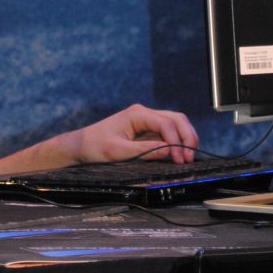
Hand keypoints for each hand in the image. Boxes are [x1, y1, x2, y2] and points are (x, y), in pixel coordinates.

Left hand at [61, 103, 198, 165]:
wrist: (82, 146)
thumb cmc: (95, 146)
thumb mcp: (118, 151)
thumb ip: (144, 151)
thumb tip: (170, 151)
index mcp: (137, 114)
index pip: (166, 123)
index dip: (177, 141)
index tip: (180, 159)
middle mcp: (144, 114)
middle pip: (176, 119)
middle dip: (187, 136)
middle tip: (190, 157)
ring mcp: (147, 121)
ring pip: (175, 123)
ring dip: (185, 137)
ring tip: (189, 157)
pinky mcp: (147, 131)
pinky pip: (168, 132)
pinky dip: (178, 141)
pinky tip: (180, 154)